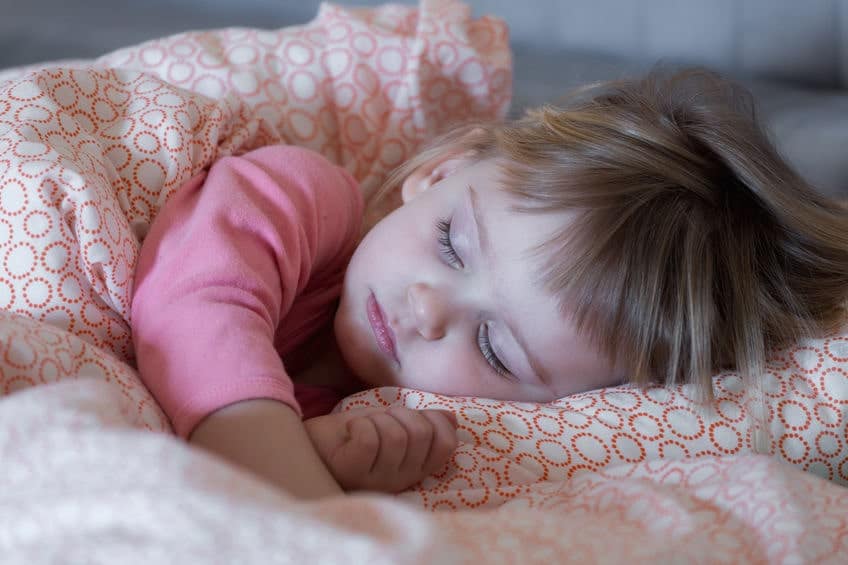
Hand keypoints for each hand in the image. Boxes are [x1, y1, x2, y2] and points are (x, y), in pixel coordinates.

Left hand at [304, 407, 458, 492]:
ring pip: (395, 436)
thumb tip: (453, 419)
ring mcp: (376, 480)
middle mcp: (399, 480)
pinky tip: (348, 433)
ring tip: (363, 428)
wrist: (309, 445)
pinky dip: (358, 425)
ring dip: (376, 420)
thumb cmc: (350, 436)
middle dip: (400, 415)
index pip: (445, 446)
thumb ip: (422, 423)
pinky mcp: (353, 472)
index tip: (414, 416)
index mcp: (414, 469)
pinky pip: (369, 438)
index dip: (434, 422)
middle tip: (381, 420)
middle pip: (419, 434)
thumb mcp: (392, 425)